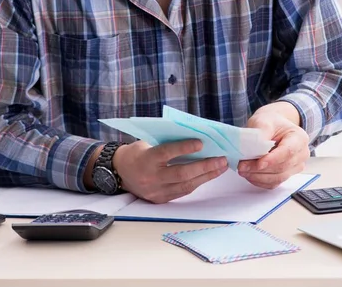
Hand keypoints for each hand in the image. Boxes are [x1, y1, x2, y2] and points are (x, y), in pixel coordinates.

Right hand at [113, 140, 227, 203]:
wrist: (119, 172)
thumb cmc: (137, 153)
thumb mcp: (148, 143)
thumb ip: (167, 144)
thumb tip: (194, 141)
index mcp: (146, 159)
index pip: (168, 153)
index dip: (185, 148)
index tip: (201, 143)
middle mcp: (151, 177)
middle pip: (182, 173)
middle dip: (205, 166)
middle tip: (221, 159)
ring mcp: (156, 191)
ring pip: (186, 185)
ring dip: (206, 176)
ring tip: (220, 168)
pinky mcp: (160, 199)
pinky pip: (183, 191)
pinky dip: (197, 182)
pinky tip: (208, 176)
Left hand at [238, 103, 309, 188]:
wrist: (272, 127)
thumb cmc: (270, 122)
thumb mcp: (264, 121)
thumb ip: (261, 132)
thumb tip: (255, 146)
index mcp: (299, 138)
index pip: (288, 151)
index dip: (273, 159)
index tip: (259, 163)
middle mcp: (301, 154)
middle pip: (282, 167)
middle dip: (260, 169)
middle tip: (242, 166)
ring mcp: (295, 166)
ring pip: (278, 178)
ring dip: (258, 176)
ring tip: (243, 170)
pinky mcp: (286, 175)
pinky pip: (273, 183)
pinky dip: (259, 181)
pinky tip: (249, 174)